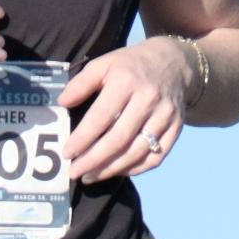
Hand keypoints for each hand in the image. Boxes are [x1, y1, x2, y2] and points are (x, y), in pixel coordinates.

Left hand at [62, 37, 188, 183]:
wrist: (173, 62)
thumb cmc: (131, 66)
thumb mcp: (104, 63)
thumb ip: (82, 82)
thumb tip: (62, 102)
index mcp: (126, 81)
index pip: (101, 117)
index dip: (83, 139)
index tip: (67, 153)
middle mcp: (148, 99)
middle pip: (118, 139)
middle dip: (93, 160)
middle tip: (75, 172)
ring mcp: (165, 115)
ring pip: (136, 152)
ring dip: (111, 169)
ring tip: (90, 176)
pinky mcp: (176, 128)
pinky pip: (155, 157)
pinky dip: (135, 169)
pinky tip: (116, 171)